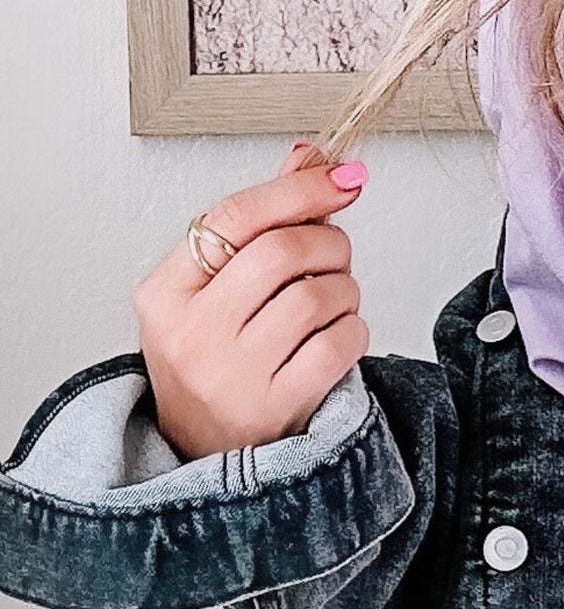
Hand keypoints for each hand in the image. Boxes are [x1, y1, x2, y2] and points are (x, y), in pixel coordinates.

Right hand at [134, 141, 371, 460]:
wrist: (207, 451)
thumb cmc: (214, 360)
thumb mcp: (214, 290)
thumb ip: (261, 223)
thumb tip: (310, 157)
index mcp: (165, 292)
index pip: (236, 215)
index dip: (300, 188)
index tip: (345, 177)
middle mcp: (192, 332)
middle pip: (283, 250)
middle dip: (328, 242)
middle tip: (333, 255)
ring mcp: (232, 374)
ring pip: (319, 295)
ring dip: (344, 288)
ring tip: (329, 302)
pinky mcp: (278, 406)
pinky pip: (342, 341)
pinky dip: (354, 328)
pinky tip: (336, 335)